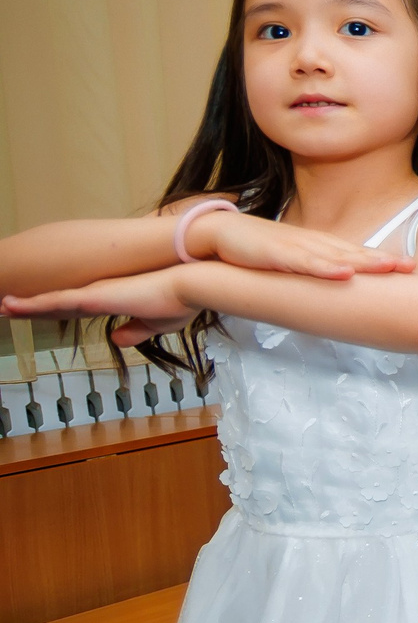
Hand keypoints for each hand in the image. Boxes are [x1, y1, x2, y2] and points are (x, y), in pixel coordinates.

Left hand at [5, 269, 195, 338]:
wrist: (194, 283)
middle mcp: (96, 292)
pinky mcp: (92, 297)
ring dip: (20, 306)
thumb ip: (135, 329)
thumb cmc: (183, 299)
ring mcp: (92, 294)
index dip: (51, 310)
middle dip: (28, 307)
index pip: (73, 307)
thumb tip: (117, 339)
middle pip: (53, 303)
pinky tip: (7, 306)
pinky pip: (51, 303)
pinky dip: (27, 306)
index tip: (34, 312)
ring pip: (45, 302)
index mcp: (111, 298)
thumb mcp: (157, 322)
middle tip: (5, 306)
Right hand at [193, 207, 413, 279]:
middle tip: (412, 266)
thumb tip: (338, 288)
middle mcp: (312, 244)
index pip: (357, 255)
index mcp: (318, 248)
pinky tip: (345, 273)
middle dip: (384, 260)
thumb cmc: (257, 251)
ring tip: (391, 267)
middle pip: (354, 253)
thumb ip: (314, 273)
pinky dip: (325, 267)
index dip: (384, 261)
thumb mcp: (291, 264)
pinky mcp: (274, 252)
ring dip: (364, 261)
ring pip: (335, 255)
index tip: (411, 267)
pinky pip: (303, 261)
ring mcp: (295, 246)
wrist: (216, 234)